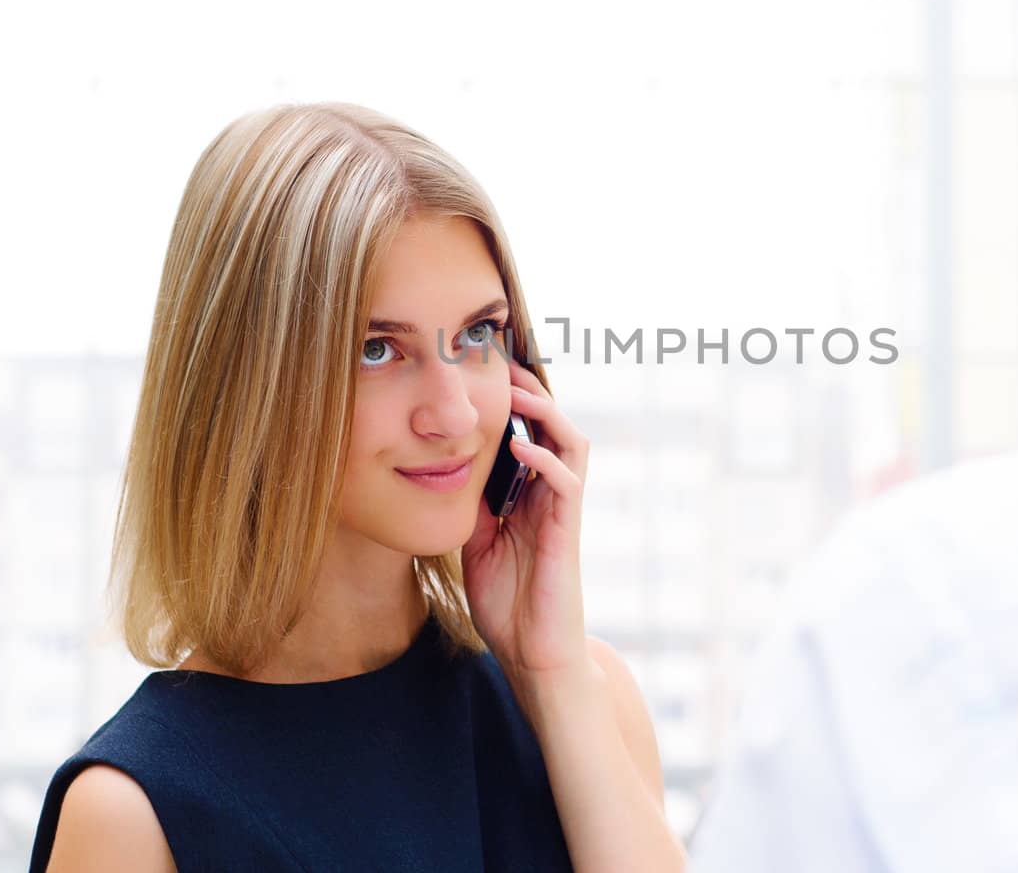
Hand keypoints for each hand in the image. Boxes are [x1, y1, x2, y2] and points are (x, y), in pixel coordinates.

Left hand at [460, 359, 590, 695]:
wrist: (532, 655)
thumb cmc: (508, 602)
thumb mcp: (476, 541)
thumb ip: (472, 504)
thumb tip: (446, 467)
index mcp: (532, 495)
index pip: (531, 432)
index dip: (515, 402)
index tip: (486, 371)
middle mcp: (553, 496)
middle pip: (555, 426)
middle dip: (531, 392)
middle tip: (503, 362)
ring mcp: (563, 513)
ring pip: (571, 444)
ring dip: (546, 414)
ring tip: (517, 392)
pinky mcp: (567, 535)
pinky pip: (567, 485)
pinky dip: (546, 461)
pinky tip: (521, 448)